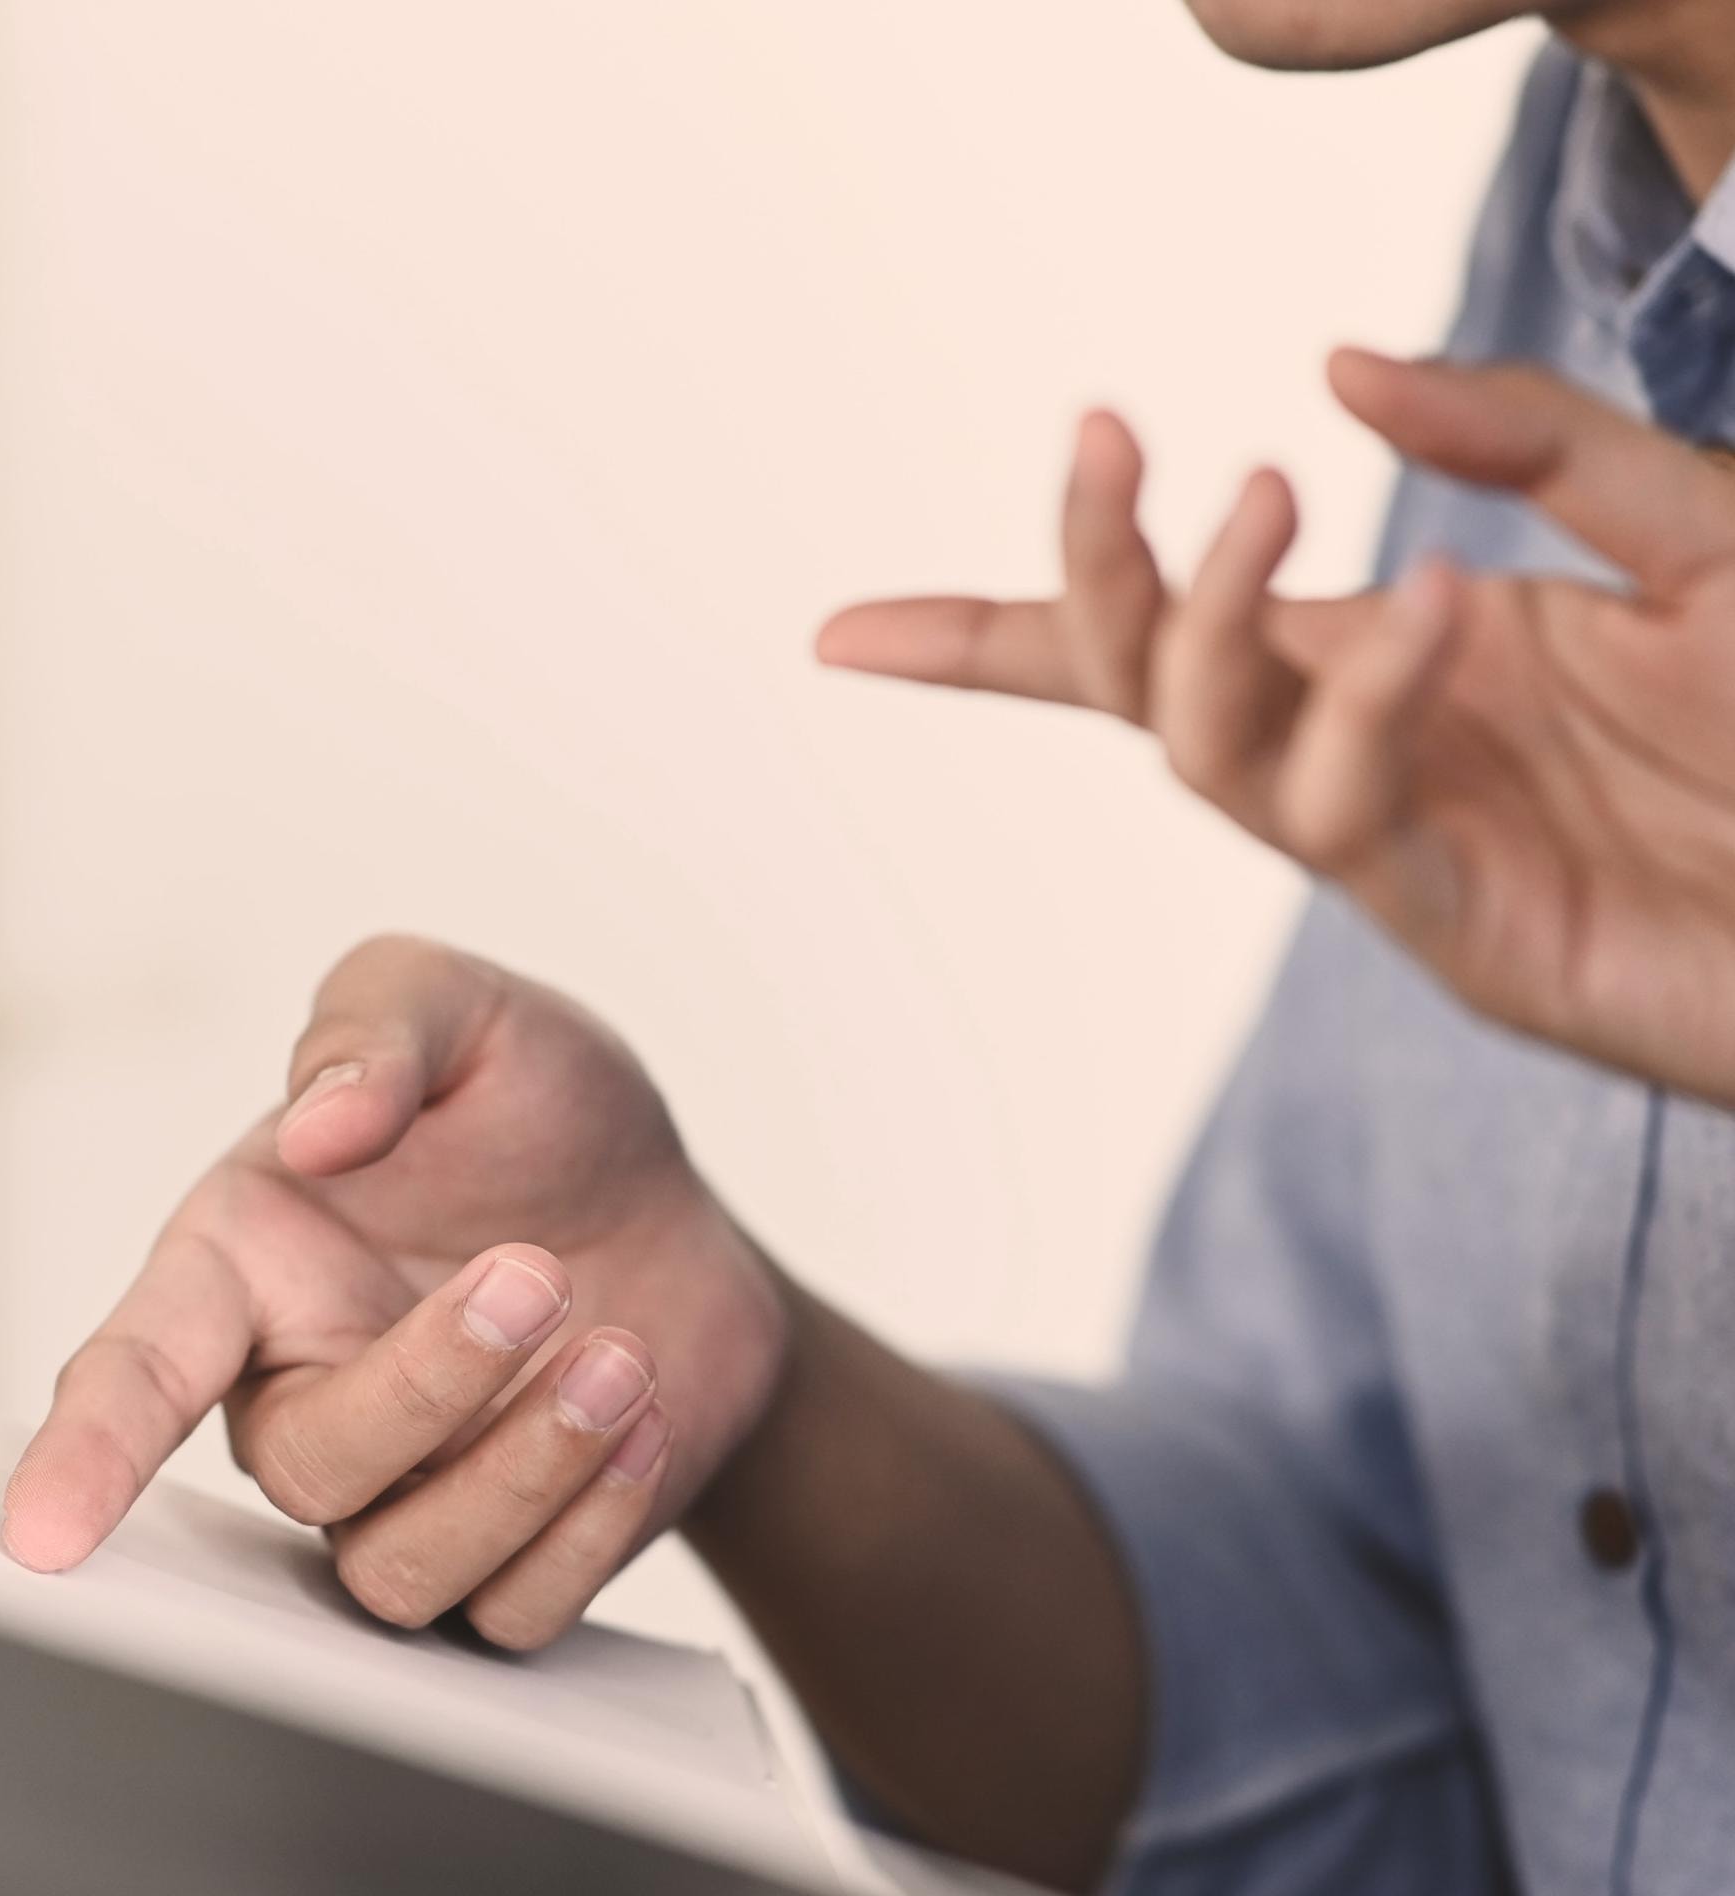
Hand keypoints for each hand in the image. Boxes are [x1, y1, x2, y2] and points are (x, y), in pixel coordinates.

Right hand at [3, 937, 787, 1646]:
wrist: (676, 1212)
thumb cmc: (538, 1114)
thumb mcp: (464, 1012)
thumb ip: (379, 1026)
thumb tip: (325, 1121)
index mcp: (249, 1271)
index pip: (137, 1373)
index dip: (91, 1453)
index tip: (52, 1528)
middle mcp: (305, 1396)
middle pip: (306, 1471)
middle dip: (430, 1384)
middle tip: (539, 1272)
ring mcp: (405, 1494)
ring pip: (403, 1571)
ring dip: (527, 1469)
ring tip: (621, 1353)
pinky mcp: (510, 1559)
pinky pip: (518, 1614)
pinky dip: (594, 1524)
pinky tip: (644, 1421)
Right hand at [821, 352, 1734, 1105]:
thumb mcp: (1690, 528)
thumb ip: (1526, 438)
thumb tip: (1334, 362)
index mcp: (1392, 670)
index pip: (1153, 651)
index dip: (994, 638)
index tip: (842, 634)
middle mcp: (1365, 761)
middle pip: (1143, 691)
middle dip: (1092, 580)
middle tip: (1108, 437)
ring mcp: (1405, 855)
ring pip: (1211, 760)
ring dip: (1208, 629)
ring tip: (1274, 493)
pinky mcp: (1466, 936)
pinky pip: (1353, 821)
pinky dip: (1369, 709)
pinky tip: (1446, 606)